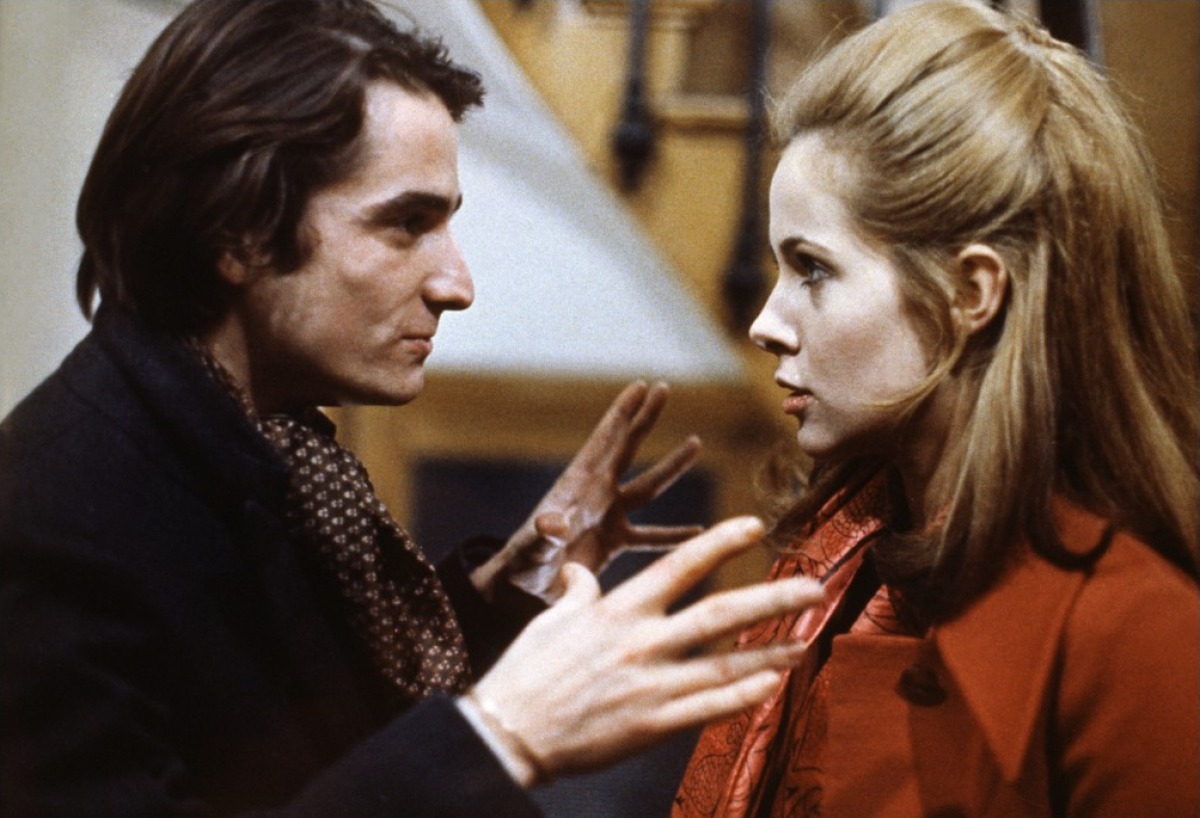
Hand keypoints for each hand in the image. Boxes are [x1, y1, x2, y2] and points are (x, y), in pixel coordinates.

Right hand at [466, 516, 823, 785]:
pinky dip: (744, 697)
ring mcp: (652, 686)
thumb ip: (577, 592)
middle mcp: (642, 642)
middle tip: (815, 586)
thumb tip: (580, 571)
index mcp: (618, 610)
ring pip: (726, 665)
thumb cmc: (527, 672)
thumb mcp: (551, 619)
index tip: (756, 526)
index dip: (721, 543)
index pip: (680, 565)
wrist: (510, 732)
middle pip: (720, 614)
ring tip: (808, 640)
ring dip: (772, 652)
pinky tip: (774, 686)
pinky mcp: (654, 725)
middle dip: (772, 598)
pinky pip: (710, 710)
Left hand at [472, 381, 701, 602]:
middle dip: (645, 418)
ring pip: (648, 487)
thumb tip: (553, 523)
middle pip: (628, 449)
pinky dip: (674, 535)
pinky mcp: (615, 542)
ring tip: (695, 442)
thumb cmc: (521, 563)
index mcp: (578, 486)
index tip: (641, 385)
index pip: (605, 441)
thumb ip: (543, 535)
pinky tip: (699, 532)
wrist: (524, 589)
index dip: (622, 413)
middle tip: (664, 388)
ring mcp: (609, 516)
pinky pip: (651, 536)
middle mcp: (597, 494)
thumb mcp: (531, 547)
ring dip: (671, 467)